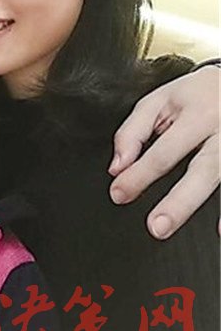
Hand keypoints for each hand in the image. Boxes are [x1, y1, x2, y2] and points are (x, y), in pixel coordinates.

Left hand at [109, 65, 219, 237]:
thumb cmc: (196, 95)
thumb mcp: (159, 101)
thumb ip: (134, 131)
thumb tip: (118, 166)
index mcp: (196, 115)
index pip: (163, 151)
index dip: (138, 175)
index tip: (119, 193)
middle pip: (204, 170)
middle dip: (180, 202)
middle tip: (157, 226)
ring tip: (212, 235)